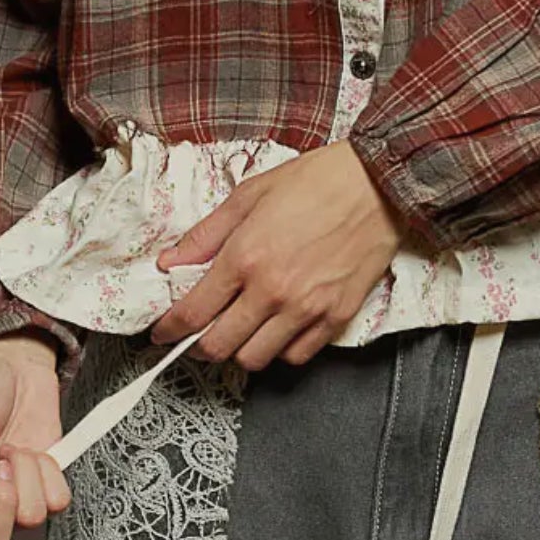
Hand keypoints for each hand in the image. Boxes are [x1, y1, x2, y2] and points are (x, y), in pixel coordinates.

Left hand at [148, 138, 405, 370]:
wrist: (378, 183)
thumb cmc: (316, 180)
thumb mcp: (251, 193)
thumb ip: (206, 233)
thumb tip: (169, 261)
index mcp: (245, 255)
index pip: (193, 311)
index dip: (169, 329)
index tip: (161, 333)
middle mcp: (272, 290)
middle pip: (219, 346)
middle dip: (199, 345)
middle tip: (200, 332)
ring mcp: (306, 308)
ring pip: (255, 359)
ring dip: (240, 349)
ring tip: (242, 327)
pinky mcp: (335, 318)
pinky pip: (296, 357)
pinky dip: (281, 350)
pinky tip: (279, 327)